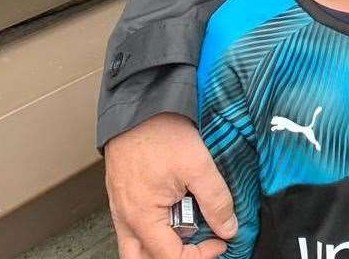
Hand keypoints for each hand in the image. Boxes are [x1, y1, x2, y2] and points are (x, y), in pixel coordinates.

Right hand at [105, 113, 236, 258]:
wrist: (139, 104)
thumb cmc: (161, 131)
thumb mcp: (198, 164)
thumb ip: (216, 200)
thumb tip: (228, 227)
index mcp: (142, 217)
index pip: (171, 258)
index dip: (200, 255)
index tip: (220, 241)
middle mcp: (126, 218)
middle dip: (175, 257)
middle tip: (200, 246)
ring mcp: (121, 207)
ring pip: (136, 247)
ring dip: (161, 247)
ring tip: (187, 232)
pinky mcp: (122, 194)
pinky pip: (132, 227)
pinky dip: (154, 230)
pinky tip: (172, 213)